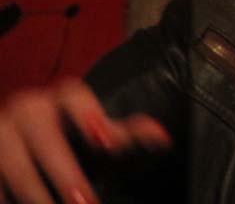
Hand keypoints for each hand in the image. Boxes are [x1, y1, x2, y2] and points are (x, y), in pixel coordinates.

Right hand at [0, 77, 169, 203]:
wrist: (30, 147)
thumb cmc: (75, 139)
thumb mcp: (100, 136)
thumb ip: (127, 134)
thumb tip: (162, 136)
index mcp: (62, 97)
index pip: (73, 96)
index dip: (88, 115)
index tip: (104, 140)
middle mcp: (29, 108)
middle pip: (43, 136)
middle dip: (63, 171)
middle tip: (84, 200)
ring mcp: (1, 131)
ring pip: (11, 162)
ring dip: (34, 192)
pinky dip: (7, 196)